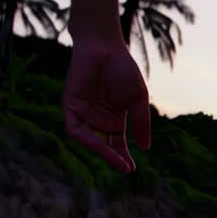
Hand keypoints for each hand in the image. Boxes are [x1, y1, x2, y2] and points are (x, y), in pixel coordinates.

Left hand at [62, 38, 150, 172]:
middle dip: (114, 158)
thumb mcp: (138, 100)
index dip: (123, 156)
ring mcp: (83, 112)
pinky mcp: (70, 105)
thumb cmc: (123, 69)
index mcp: (114, 118)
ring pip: (90, 140)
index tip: (131, 170)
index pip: (117, 143)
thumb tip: (146, 148)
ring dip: (102, 152)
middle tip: (125, 169)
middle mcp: (97, 119)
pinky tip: (100, 146)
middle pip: (104, 144)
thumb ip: (140, 123)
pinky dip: (87, 139)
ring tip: (117, 162)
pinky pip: (76, 128)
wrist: (105, 47)